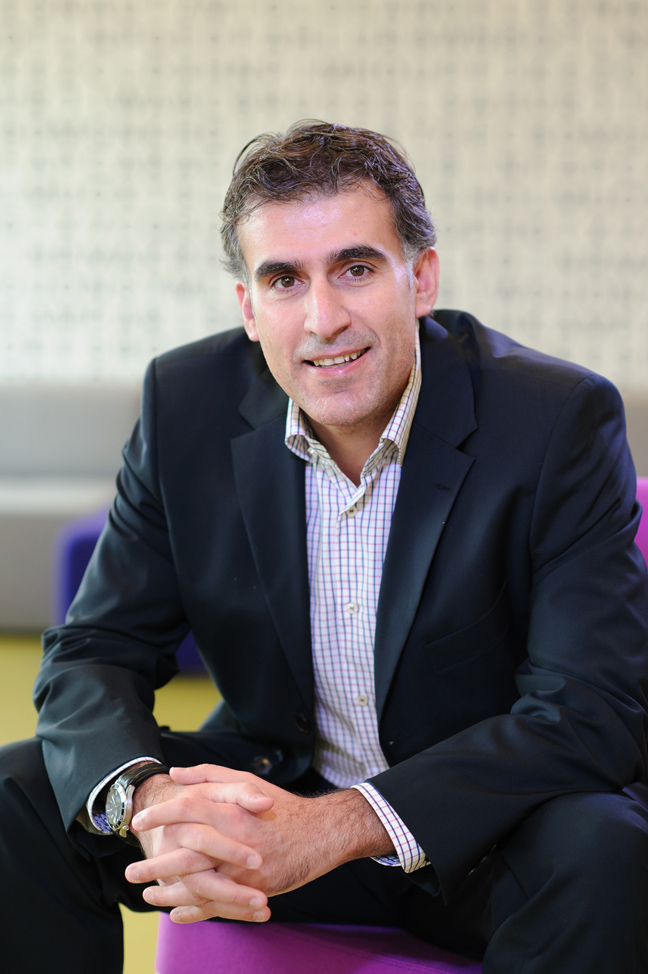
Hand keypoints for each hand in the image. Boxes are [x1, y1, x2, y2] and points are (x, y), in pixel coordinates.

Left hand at [128, 764, 393, 923]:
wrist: (320, 834)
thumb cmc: (280, 806)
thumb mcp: (248, 782)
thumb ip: (210, 776)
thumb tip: (177, 773)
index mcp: (232, 810)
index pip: (188, 809)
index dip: (161, 814)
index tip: (139, 822)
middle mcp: (234, 840)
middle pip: (186, 854)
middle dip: (155, 864)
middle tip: (130, 871)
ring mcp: (244, 869)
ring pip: (198, 885)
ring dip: (169, 893)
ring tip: (147, 896)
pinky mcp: (253, 890)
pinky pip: (218, 905)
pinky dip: (194, 912)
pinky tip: (176, 913)